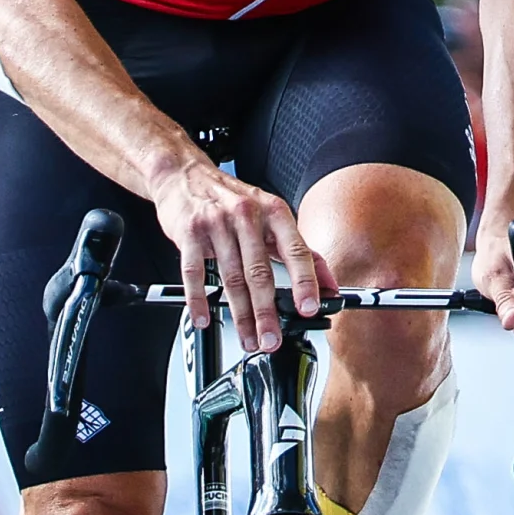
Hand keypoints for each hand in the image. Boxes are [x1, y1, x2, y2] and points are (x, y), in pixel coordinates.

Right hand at [151, 155, 316, 351]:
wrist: (184, 175)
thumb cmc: (231, 199)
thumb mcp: (271, 216)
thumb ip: (300, 250)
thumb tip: (329, 282)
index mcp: (273, 212)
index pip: (295, 251)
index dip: (304, 282)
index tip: (308, 308)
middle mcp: (246, 215)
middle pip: (259, 273)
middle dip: (267, 312)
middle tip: (271, 339)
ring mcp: (216, 223)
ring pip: (231, 278)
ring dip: (240, 315)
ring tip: (247, 337)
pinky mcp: (190, 232)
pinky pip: (194, 273)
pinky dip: (199, 300)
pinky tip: (204, 318)